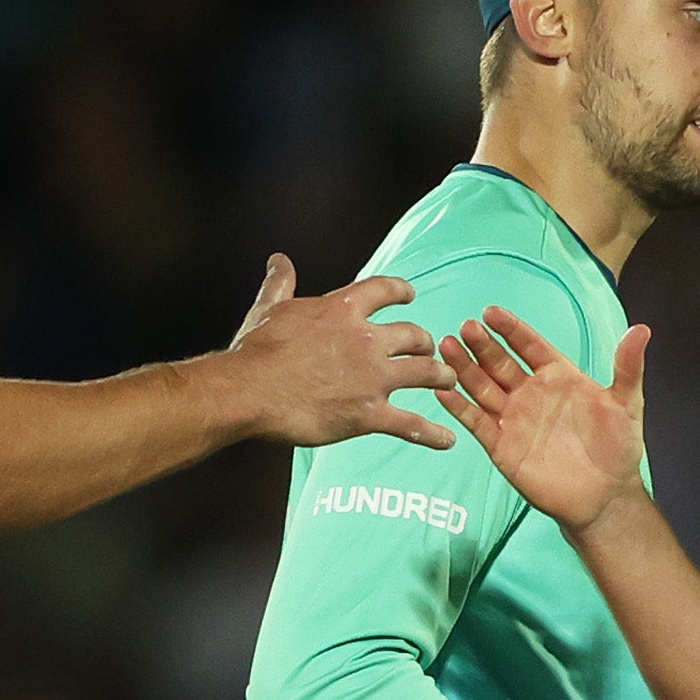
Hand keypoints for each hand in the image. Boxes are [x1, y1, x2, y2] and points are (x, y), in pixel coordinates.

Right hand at [219, 257, 448, 449]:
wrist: (250, 391)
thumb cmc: (257, 350)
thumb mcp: (270, 308)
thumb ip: (281, 282)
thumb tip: (278, 259)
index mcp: (343, 309)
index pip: (385, 290)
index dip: (402, 291)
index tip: (410, 296)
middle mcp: (366, 339)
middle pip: (414, 334)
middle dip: (425, 341)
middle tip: (428, 349)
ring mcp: (372, 378)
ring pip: (426, 373)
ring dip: (441, 376)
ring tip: (448, 380)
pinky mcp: (369, 414)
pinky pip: (412, 425)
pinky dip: (433, 434)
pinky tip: (448, 440)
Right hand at [431, 306, 646, 529]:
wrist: (605, 497)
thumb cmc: (618, 449)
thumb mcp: (627, 404)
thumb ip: (628, 367)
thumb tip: (643, 329)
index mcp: (558, 376)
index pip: (529, 345)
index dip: (511, 329)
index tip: (491, 312)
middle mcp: (531, 393)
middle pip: (500, 362)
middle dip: (482, 345)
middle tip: (465, 327)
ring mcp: (514, 419)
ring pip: (482, 387)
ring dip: (464, 368)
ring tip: (446, 348)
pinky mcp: (501, 446)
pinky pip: (476, 422)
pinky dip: (459, 407)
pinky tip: (443, 390)